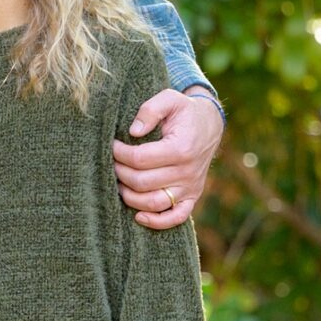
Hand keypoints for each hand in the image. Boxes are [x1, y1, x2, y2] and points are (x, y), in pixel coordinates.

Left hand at [112, 87, 222, 229]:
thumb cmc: (184, 111)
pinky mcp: (192, 197)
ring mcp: (190, 187)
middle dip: (120, 173)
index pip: (139, 159)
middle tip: (111, 163)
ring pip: (154, 203)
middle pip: (142, 182)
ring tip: (119, 182)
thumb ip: (150, 110)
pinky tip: (138, 216)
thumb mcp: (170, 99)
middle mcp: (187, 172)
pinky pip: (176, 217)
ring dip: (130, 196)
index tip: (111, 145)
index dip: (119, 153)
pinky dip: (157, 222)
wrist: (209, 124)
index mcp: (181, 148)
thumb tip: (134, 131)